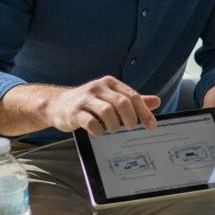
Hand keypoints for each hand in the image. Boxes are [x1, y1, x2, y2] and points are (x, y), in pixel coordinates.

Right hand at [45, 76, 159, 135]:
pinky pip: (90, 122)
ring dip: (114, 125)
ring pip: (107, 112)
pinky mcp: (74, 112)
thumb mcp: (111, 98)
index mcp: (110, 83)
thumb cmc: (90, 103)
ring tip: (113, 129)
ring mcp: (85, 99)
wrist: (57, 105)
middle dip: (131, 118)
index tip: (151, 126)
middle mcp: (98, 87)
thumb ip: (132, 100)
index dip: (144, 112)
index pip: (132, 96)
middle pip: (122, 103)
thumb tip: (157, 101)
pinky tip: (99, 132)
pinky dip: (98, 130)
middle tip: (131, 128)